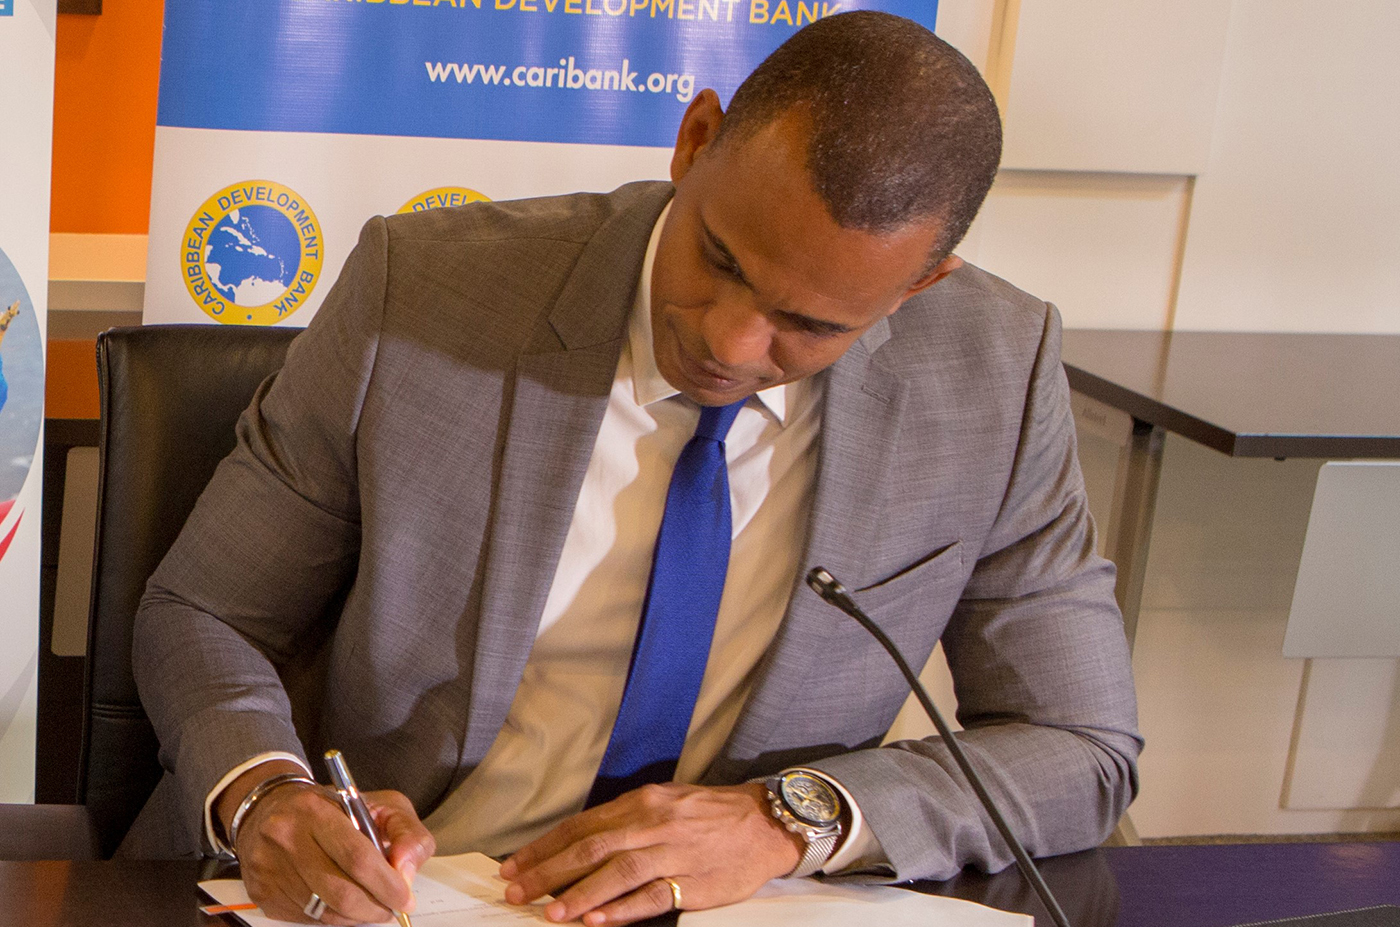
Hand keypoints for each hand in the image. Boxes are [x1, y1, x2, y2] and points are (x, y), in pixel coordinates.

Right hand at [229, 770, 435, 923]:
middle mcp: (286, 838)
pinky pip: (307, 918)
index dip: (386, 885)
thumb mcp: (380, 804)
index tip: (405, 899)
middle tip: (391, 909)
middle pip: (340, 892)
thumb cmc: (335, 808)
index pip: (357, 857)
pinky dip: (334, 917)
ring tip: (372, 906)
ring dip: (356, 916)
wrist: (272, 808)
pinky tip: (343, 903)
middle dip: (375, 908)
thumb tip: (406, 873)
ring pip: (324, 910)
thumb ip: (406, 833)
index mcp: (316, 810)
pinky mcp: (262, 893)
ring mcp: (269, 868)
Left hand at [500, 782, 802, 925]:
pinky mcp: (693, 883)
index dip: (544, 847)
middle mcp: (653, 824)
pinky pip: (652, 897)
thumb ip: (624, 821)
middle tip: (517, 891)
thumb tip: (578, 843)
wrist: (766, 823)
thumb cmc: (711, 815)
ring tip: (550, 913)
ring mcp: (673, 853)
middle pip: (590, 848)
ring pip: (617, 873)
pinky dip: (622, 909)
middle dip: (548, 871)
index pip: (582, 825)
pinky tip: (598, 921)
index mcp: (642, 802)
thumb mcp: (665, 802)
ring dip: (580, 894)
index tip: (514, 865)